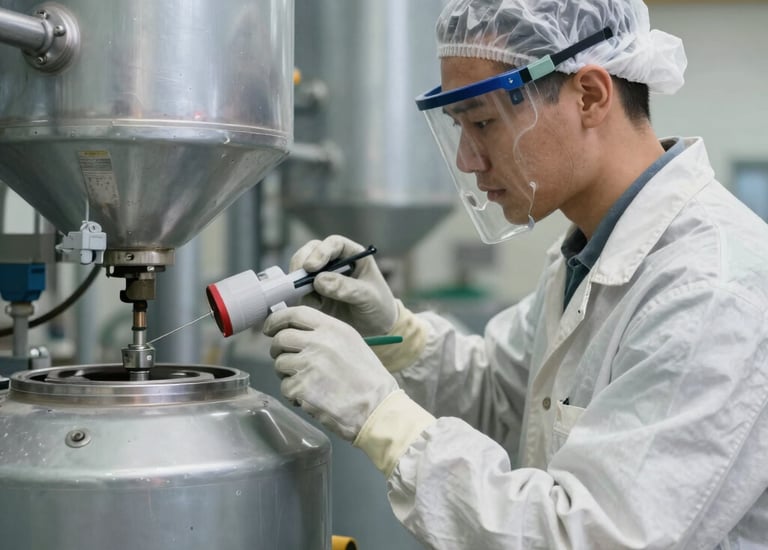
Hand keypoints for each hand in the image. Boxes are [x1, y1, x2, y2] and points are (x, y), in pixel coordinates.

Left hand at [263, 305, 398, 440]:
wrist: (377, 408)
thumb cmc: (368, 379)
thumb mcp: (351, 343)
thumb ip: (324, 334)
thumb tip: (295, 332)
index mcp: (332, 328)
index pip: (295, 313)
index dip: (276, 320)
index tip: (270, 328)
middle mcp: (319, 342)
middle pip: (281, 339)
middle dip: (278, 350)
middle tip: (284, 359)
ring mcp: (308, 365)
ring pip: (279, 364)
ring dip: (287, 374)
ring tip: (306, 382)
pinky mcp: (301, 388)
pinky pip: (285, 387)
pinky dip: (294, 394)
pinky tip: (311, 397)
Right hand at [289, 235, 397, 336]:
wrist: (377, 328)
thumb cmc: (379, 306)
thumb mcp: (368, 297)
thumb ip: (346, 288)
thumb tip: (319, 281)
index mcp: (353, 255)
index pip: (334, 244)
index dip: (321, 251)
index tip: (312, 267)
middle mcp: (335, 262)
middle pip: (311, 252)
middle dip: (302, 262)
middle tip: (297, 278)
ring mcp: (322, 277)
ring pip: (301, 270)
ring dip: (298, 281)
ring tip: (308, 298)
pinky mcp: (314, 294)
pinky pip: (300, 291)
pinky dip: (299, 296)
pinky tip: (312, 307)